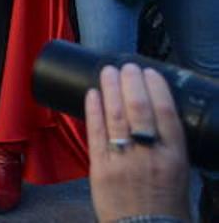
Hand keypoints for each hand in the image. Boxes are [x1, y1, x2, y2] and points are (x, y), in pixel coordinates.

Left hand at [87, 64, 189, 222]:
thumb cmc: (166, 204)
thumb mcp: (179, 173)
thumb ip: (168, 147)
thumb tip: (156, 117)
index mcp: (175, 157)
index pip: (167, 114)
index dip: (156, 89)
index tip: (149, 72)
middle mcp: (150, 155)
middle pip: (139, 110)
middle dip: (131, 83)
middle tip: (126, 66)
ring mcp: (124, 161)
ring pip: (116, 117)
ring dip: (110, 90)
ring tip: (108, 72)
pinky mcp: (101, 169)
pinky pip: (96, 134)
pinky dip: (93, 111)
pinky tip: (91, 94)